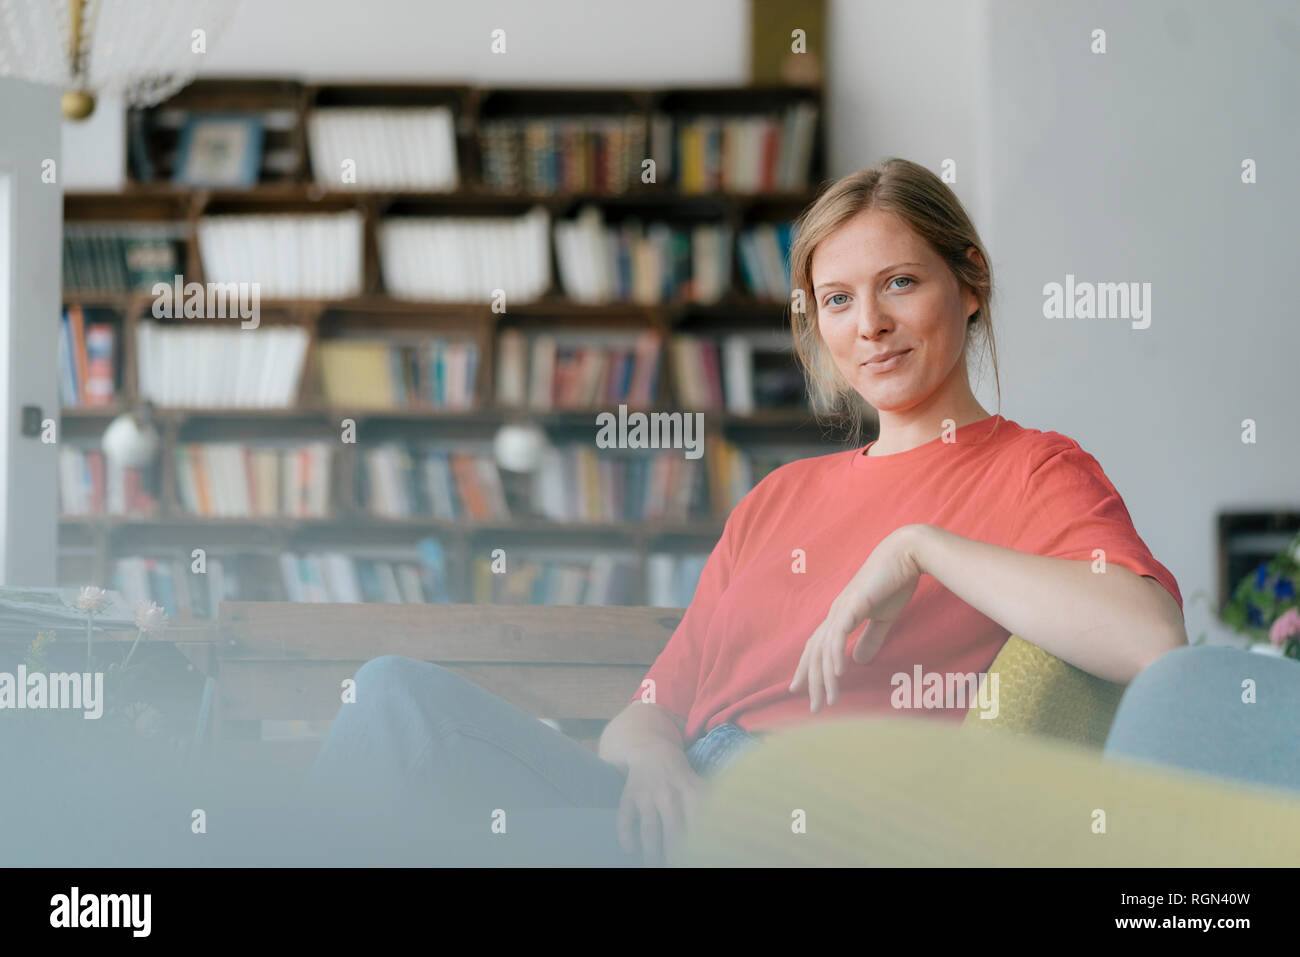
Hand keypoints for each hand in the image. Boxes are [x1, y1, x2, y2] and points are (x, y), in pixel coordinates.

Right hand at [616, 742, 707, 865]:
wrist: (650, 749)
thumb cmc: (679, 774)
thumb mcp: (697, 783)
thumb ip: (708, 803)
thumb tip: (728, 827)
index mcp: (690, 791)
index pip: (696, 821)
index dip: (698, 841)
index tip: (700, 856)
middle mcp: (668, 793)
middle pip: (673, 828)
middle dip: (675, 851)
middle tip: (675, 866)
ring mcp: (647, 794)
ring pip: (650, 826)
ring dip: (651, 849)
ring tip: (653, 865)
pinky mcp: (629, 795)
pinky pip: (626, 817)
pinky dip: (626, 833)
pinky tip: (629, 849)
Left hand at [789, 524, 926, 712]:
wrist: (906, 555)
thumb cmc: (895, 583)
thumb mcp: (883, 618)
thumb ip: (871, 639)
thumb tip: (859, 661)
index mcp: (840, 616)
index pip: (817, 647)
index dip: (808, 668)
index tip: (801, 690)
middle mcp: (835, 613)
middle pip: (815, 652)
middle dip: (812, 681)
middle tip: (814, 708)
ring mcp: (841, 608)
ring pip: (825, 649)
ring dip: (825, 677)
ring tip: (828, 700)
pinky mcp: (853, 605)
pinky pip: (839, 635)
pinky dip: (835, 656)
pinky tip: (837, 674)